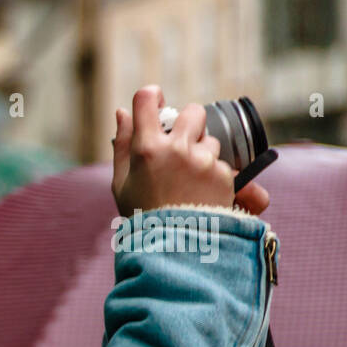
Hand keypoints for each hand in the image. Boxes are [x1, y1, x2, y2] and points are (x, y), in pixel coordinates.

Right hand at [111, 85, 269, 217]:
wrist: (173, 249)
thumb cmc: (140, 216)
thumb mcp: (121, 183)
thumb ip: (122, 145)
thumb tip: (121, 113)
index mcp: (147, 149)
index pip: (147, 100)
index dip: (151, 97)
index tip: (154, 103)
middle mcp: (177, 149)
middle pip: (192, 111)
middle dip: (189, 123)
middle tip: (181, 145)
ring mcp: (203, 162)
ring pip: (210, 141)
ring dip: (202, 154)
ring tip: (189, 181)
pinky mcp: (224, 175)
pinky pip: (221, 164)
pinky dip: (213, 176)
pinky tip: (200, 194)